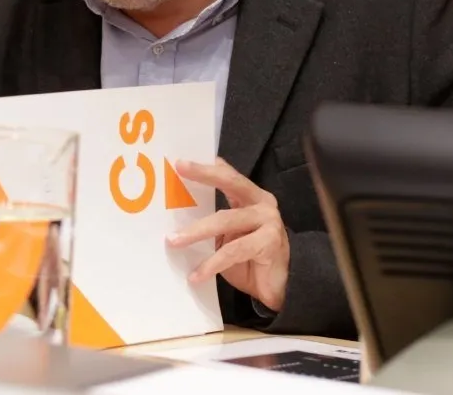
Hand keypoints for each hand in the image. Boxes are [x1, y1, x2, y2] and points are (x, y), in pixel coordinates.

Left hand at [166, 157, 289, 312]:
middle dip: (204, 175)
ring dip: (196, 232)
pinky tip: (196, 275)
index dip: (206, 168)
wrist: (278, 289)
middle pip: (231, 184)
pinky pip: (233, 251)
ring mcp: (269, 222)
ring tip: (173, 241)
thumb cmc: (248, 259)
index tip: (181, 162)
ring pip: (225, 220)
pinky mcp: (269, 244)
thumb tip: (181, 205)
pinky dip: (211, 264)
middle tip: (180, 170)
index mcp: (252, 197)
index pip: (228, 176)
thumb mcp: (228, 235)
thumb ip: (214, 217)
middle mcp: (263, 204)